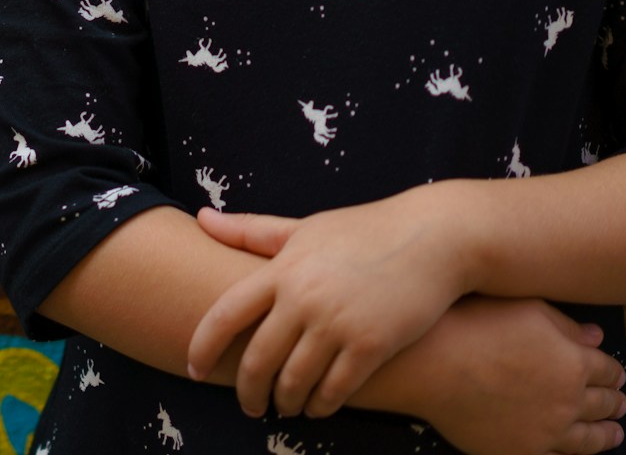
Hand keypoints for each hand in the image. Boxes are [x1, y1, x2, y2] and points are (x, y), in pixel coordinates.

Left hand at [185, 189, 471, 416]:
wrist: (432, 238)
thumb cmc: (363, 232)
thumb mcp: (304, 228)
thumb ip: (252, 232)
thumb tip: (202, 218)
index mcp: (282, 269)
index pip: (225, 314)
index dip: (202, 346)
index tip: (194, 370)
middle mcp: (303, 298)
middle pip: (258, 359)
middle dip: (247, 391)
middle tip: (249, 406)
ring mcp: (337, 323)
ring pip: (295, 381)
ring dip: (286, 402)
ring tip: (285, 407)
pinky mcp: (371, 344)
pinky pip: (335, 390)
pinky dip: (321, 406)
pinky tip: (317, 408)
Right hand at [400, 297, 625, 454]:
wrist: (430, 364)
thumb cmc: (473, 325)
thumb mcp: (525, 308)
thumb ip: (565, 324)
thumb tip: (596, 338)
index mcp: (573, 363)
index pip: (607, 369)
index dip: (613, 371)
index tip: (615, 373)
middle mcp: (568, 401)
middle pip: (603, 404)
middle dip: (614, 401)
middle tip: (620, 402)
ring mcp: (547, 432)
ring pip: (589, 439)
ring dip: (606, 435)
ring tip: (613, 434)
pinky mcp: (522, 451)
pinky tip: (572, 452)